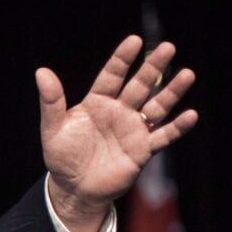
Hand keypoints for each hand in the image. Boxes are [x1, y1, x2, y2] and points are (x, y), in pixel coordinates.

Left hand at [36, 34, 197, 231]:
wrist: (74, 190)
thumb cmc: (62, 157)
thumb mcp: (52, 129)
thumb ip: (51, 102)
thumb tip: (41, 71)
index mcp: (97, 103)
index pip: (112, 75)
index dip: (122, 59)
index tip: (134, 41)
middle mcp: (119, 112)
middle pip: (139, 85)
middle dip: (153, 67)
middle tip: (168, 47)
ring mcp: (133, 130)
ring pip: (156, 107)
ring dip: (171, 92)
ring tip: (187, 74)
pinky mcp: (142, 150)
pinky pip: (163, 136)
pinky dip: (177, 127)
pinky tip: (190, 115)